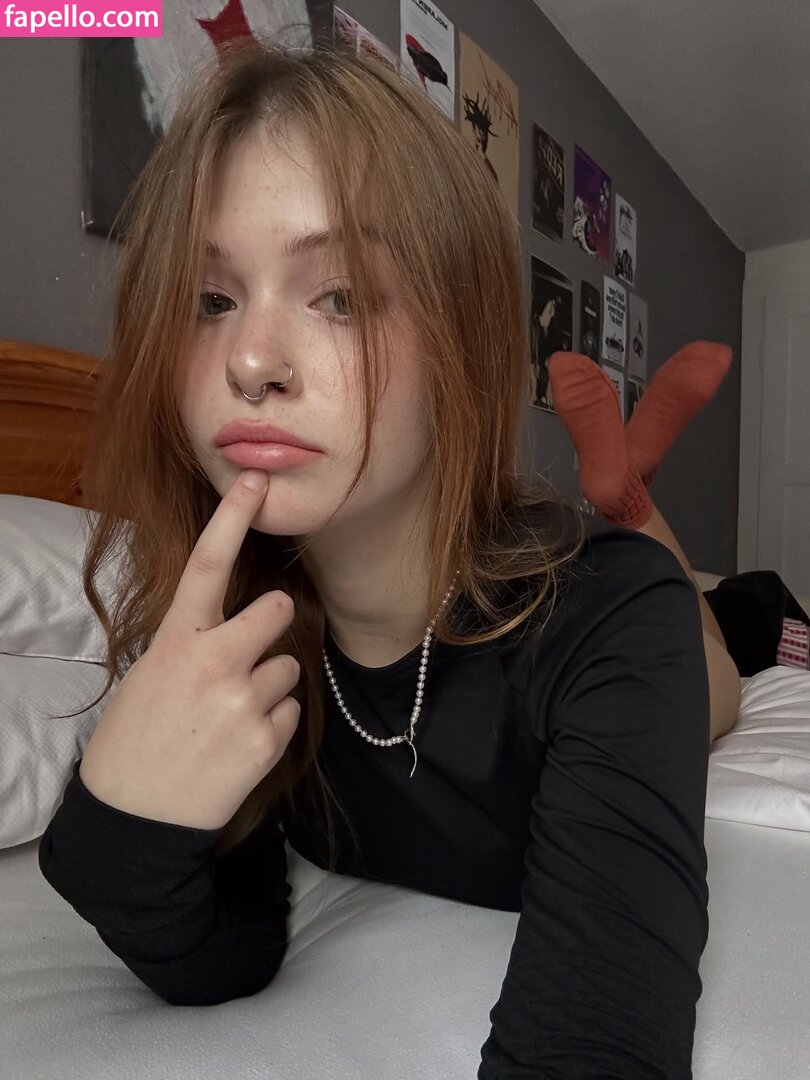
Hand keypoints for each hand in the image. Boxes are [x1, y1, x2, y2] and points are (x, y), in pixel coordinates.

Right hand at [78, 470, 300, 830]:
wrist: (134, 820)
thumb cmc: (136, 739)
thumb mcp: (150, 676)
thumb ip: (193, 643)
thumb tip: (239, 625)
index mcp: (176, 641)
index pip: (207, 564)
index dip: (233, 517)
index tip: (256, 480)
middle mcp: (215, 663)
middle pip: (277, 609)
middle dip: (274, 621)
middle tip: (248, 651)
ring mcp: (244, 702)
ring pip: (288, 666)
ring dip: (269, 684)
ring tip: (230, 716)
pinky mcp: (267, 741)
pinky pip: (291, 711)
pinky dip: (273, 724)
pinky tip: (238, 744)